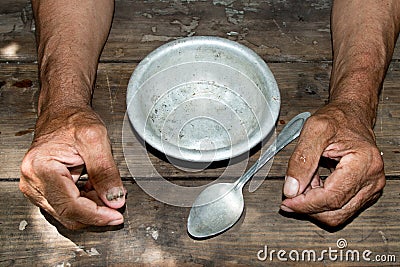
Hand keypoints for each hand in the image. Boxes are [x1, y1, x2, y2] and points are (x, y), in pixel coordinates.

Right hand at [20, 105, 125, 229]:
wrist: (62, 113)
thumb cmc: (73, 120)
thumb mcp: (96, 139)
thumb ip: (106, 171)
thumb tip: (114, 199)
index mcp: (41, 168)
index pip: (70, 206)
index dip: (96, 215)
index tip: (116, 216)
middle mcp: (33, 181)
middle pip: (68, 214)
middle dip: (96, 212)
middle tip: (117, 202)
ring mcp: (37, 188)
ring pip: (68, 213)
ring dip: (92, 207)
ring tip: (106, 188)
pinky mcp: (44, 190)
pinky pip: (67, 206)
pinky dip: (86, 202)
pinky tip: (96, 189)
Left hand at [281, 103, 384, 226]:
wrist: (351, 115)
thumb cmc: (337, 119)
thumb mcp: (314, 130)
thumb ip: (301, 160)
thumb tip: (291, 188)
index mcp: (363, 163)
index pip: (332, 198)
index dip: (306, 204)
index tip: (287, 201)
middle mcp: (372, 178)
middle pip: (336, 211)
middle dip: (309, 207)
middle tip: (289, 197)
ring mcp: (370, 187)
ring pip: (338, 214)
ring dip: (315, 205)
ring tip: (303, 184)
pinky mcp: (364, 191)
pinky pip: (341, 207)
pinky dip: (322, 201)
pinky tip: (312, 185)